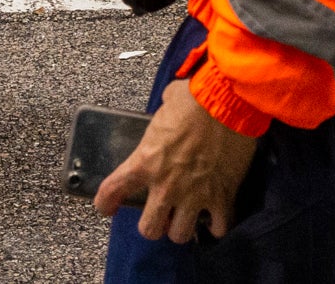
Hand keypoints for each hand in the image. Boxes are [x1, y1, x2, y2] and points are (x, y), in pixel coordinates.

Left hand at [92, 77, 258, 240]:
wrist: (228, 103)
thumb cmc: (194, 98)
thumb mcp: (167, 104)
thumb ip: (164, 114)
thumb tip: (171, 106)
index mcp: (145, 161)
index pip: (112, 190)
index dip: (106, 203)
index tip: (107, 208)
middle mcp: (166, 186)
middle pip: (148, 229)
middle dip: (153, 225)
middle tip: (160, 214)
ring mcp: (194, 196)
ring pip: (180, 235)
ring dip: (182, 227)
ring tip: (186, 216)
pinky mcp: (222, 198)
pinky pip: (218, 229)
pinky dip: (216, 225)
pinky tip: (215, 217)